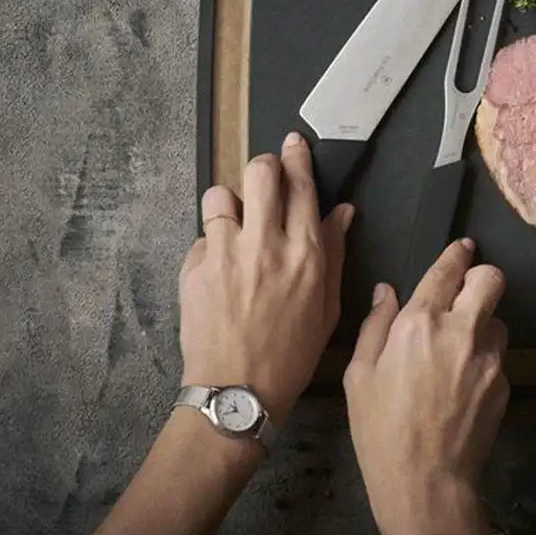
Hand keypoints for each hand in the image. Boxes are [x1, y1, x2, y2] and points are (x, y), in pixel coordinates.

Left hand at [178, 131, 353, 423]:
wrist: (238, 391)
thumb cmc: (291, 353)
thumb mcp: (327, 306)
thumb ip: (333, 252)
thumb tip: (342, 211)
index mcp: (304, 253)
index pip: (300, 185)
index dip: (296, 157)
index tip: (293, 142)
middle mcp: (264, 244)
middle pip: (259, 173)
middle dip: (263, 167)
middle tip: (265, 179)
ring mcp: (224, 254)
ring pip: (220, 195)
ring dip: (229, 203)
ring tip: (234, 223)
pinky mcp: (193, 268)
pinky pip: (201, 236)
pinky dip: (211, 244)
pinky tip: (219, 268)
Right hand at [343, 238, 508, 534]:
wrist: (426, 483)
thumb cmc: (381, 429)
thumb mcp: (359, 375)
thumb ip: (374, 326)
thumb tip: (386, 292)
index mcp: (419, 323)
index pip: (448, 271)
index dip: (457, 255)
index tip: (462, 249)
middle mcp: (461, 332)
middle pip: (492, 280)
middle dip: (481, 277)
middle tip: (465, 290)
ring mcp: (489, 360)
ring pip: (498, 320)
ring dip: (482, 322)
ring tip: (458, 346)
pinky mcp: (504, 385)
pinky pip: (497, 357)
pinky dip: (483, 359)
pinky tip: (461, 383)